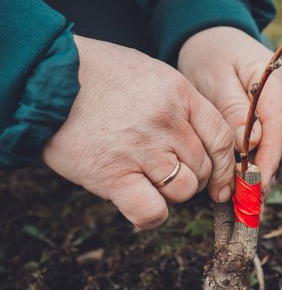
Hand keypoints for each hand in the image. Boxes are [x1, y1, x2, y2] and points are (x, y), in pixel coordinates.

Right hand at [43, 36, 235, 228]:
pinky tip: (138, 203)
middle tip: (168, 172)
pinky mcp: (113, 175)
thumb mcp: (152, 74)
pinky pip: (152, 211)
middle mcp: (167, 122)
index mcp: (180, 94)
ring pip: (184, 190)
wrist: (48, 77)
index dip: (225, 166)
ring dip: (172, 194)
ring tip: (147, 180)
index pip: (221, 138)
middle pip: (203, 168)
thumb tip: (201, 141)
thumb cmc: (100, 75)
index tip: (221, 181)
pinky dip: (151, 215)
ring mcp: (142, 149)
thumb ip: (181, 105)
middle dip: (193, 178)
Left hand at [178, 27, 281, 192]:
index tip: (256, 185)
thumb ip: (233, 110)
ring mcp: (278, 104)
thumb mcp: (215, 79)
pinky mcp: (268, 113)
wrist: (211, 38)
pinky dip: (252, 159)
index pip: (278, 127)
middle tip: (248, 202)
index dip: (269, 160)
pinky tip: (240, 178)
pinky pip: (264, 140)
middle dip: (263, 171)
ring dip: (257, 169)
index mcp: (276, 81)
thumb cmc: (210, 55)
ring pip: (271, 143)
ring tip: (244, 198)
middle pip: (278, 139)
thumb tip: (250, 144)